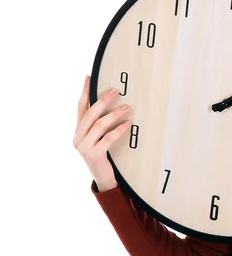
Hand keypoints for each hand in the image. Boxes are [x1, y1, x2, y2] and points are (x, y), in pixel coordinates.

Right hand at [73, 75, 131, 191]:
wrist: (103, 178)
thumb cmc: (104, 155)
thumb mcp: (98, 138)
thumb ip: (99, 124)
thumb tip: (110, 103)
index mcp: (78, 131)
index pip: (80, 107)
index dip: (85, 92)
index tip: (89, 77)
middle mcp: (78, 138)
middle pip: (90, 114)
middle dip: (103, 100)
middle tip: (115, 91)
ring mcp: (84, 147)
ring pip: (99, 125)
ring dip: (114, 114)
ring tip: (128, 107)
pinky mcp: (94, 155)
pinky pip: (107, 139)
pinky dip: (118, 130)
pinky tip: (128, 124)